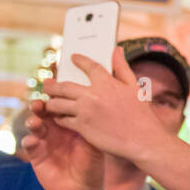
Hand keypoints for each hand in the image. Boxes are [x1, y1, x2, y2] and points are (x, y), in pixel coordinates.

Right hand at [23, 102, 103, 189]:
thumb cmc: (92, 165)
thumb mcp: (94, 145)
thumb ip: (90, 128)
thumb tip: (91, 108)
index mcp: (70, 123)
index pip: (61, 106)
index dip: (57, 99)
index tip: (55, 94)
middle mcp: (56, 129)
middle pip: (44, 112)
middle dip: (40, 106)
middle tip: (40, 104)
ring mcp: (45, 141)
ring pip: (34, 125)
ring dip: (33, 121)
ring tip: (35, 122)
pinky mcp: (36, 155)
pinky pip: (29, 145)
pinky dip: (29, 141)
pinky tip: (33, 141)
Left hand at [41, 48, 169, 163]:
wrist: (143, 140)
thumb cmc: (141, 115)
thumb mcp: (135, 88)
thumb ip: (122, 68)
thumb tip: (117, 49)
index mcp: (107, 83)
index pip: (89, 66)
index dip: (79, 60)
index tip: (72, 57)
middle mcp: (93, 95)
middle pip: (64, 86)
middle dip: (52, 85)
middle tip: (46, 85)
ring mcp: (85, 111)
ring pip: (58, 103)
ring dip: (52, 102)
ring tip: (50, 102)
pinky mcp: (82, 127)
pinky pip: (63, 120)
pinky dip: (59, 118)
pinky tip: (60, 118)